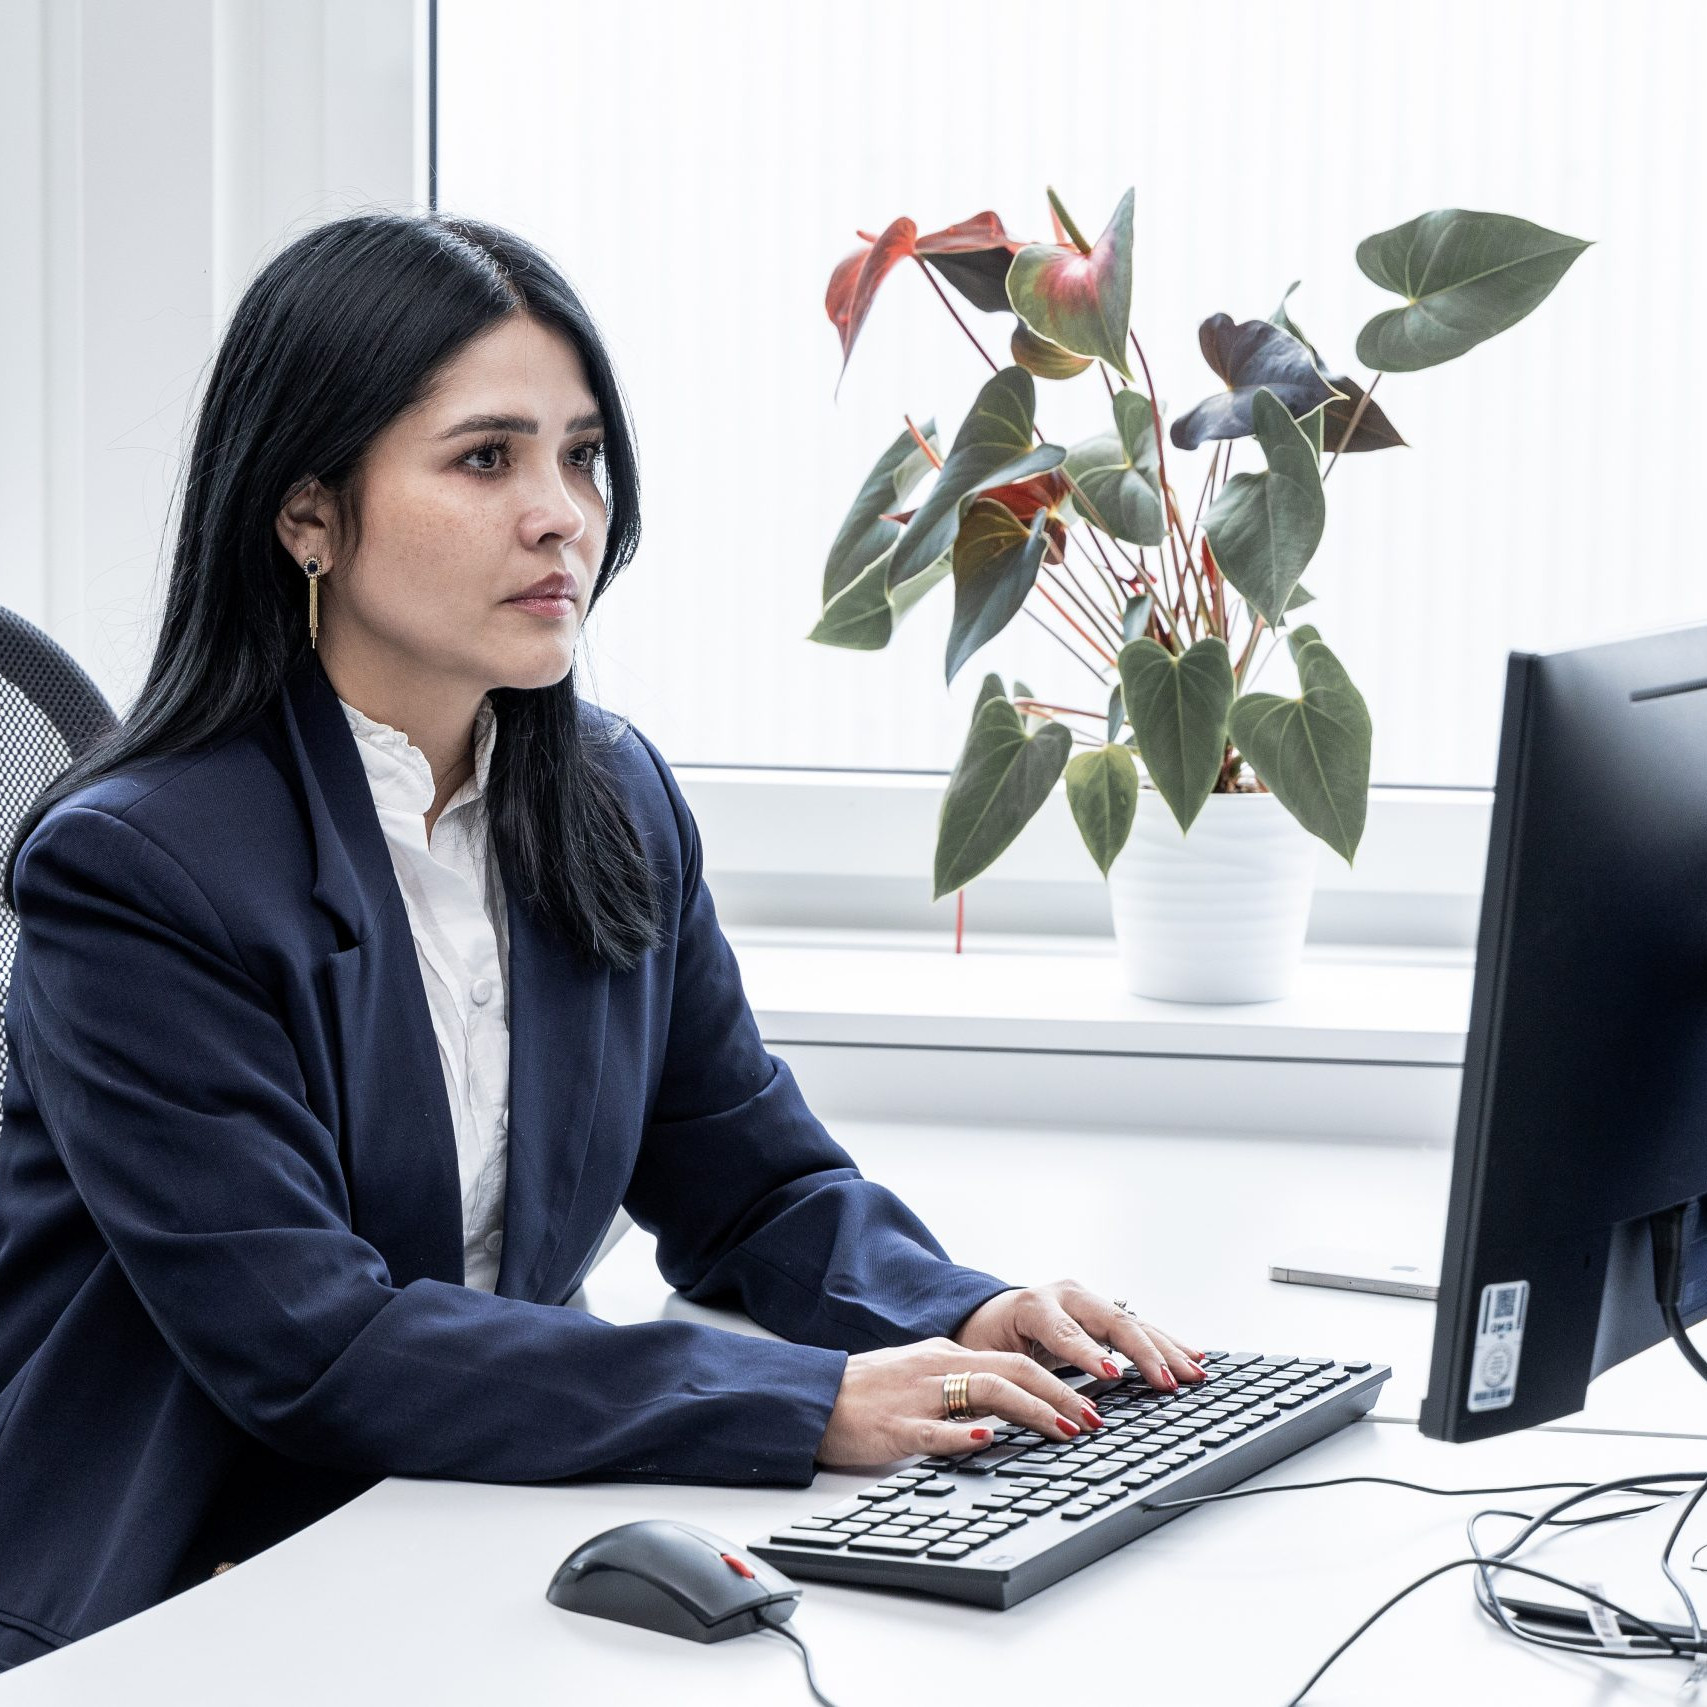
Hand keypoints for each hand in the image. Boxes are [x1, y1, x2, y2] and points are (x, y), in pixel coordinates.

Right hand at [814, 1337, 1103, 1467]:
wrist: (818, 1397)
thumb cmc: (870, 1392)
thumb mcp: (923, 1376)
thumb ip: (961, 1385)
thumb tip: (1006, 1408)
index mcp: (948, 1355)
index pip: (1015, 1361)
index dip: (1057, 1381)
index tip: (1088, 1404)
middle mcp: (940, 1367)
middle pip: (1013, 1370)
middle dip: (1060, 1394)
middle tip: (1093, 1419)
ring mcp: (920, 1395)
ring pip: (986, 1391)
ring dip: (1033, 1410)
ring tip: (1063, 1431)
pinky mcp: (897, 1425)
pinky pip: (936, 1428)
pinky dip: (965, 1434)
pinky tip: (988, 1441)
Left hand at [953, 1279, 1204, 1392]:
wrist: (985, 1313)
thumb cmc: (985, 1343)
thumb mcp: (991, 1362)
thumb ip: (1021, 1382)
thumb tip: (1049, 1416)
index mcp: (1032, 1307)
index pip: (1064, 1331)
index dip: (1088, 1353)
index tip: (1112, 1374)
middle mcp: (1064, 1296)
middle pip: (1110, 1322)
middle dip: (1143, 1352)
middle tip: (1168, 1380)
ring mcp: (1085, 1300)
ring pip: (1131, 1322)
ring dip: (1165, 1349)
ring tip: (1194, 1371)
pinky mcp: (1100, 1311)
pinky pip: (1137, 1326)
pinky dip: (1165, 1342)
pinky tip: (1192, 1354)